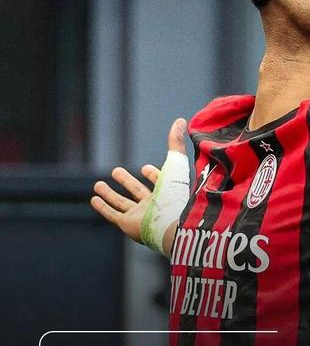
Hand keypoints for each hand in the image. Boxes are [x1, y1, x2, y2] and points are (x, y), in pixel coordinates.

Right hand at [90, 118, 186, 243]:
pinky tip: (93, 199)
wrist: (171, 224)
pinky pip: (113, 215)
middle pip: (138, 192)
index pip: (160, 181)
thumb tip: (180, 120)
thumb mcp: (175, 164)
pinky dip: (103, 207)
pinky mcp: (128, 224)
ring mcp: (141, 216)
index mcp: (168, 191)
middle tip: (116, 171)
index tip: (145, 168)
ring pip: (122, 203)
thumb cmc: (176, 194)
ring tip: (97, 185)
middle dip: (127, 182)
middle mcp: (155, 204)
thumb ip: (176, 144)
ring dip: (110, 194)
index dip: (153, 175)